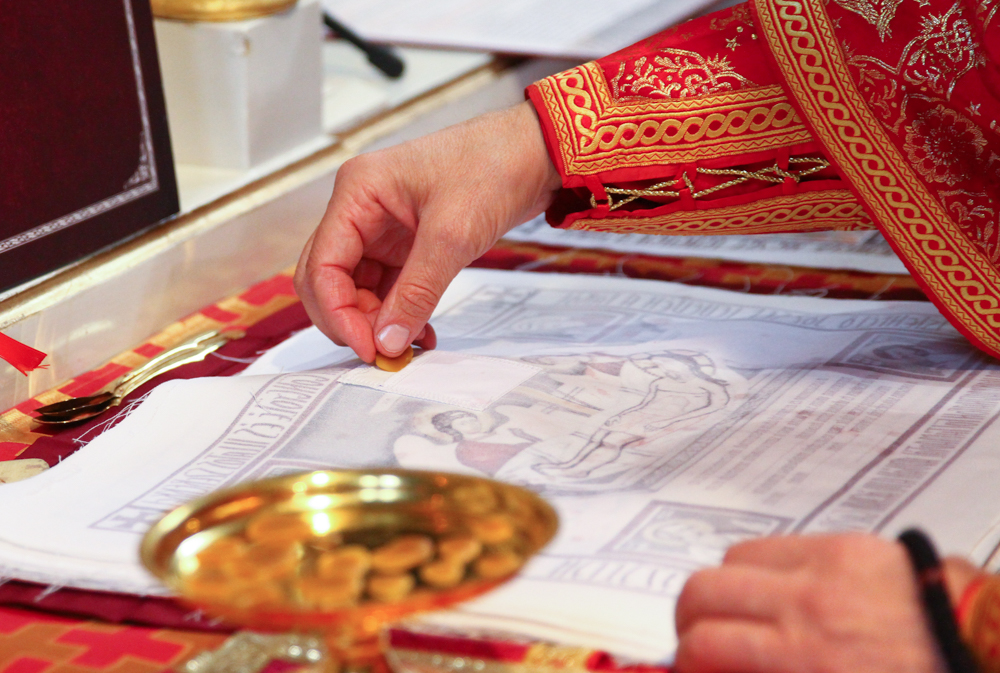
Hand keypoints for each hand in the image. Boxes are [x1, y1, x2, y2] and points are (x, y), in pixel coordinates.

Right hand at [294, 102, 560, 361]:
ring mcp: (382, 227)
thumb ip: (416, 292)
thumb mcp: (452, 235)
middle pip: (330, 279)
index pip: (322, 265)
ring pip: (358, 288)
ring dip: (377, 321)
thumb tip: (387, 340)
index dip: (337, 313)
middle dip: (352, 319)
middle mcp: (361, 209)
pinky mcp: (406, 243)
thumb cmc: (493, 166)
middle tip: (384, 351)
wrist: (535, 153)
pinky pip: (388, 287)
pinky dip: (399, 313)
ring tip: (408, 345)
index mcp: (357, 192)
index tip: (367, 347)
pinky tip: (420, 332)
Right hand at [674, 533, 980, 672]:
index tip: (691, 668)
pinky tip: (782, 592)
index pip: (704, 645)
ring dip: (725, 589)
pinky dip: (764, 568)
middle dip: (689, 619)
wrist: (988, 649)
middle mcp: (808, 606)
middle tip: (701, 640)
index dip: (684, 659)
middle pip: (702, 591)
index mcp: (806, 659)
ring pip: (731, 560)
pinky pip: (777, 544)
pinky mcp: (848, 544)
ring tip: (742, 614)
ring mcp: (827, 567)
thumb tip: (723, 670)